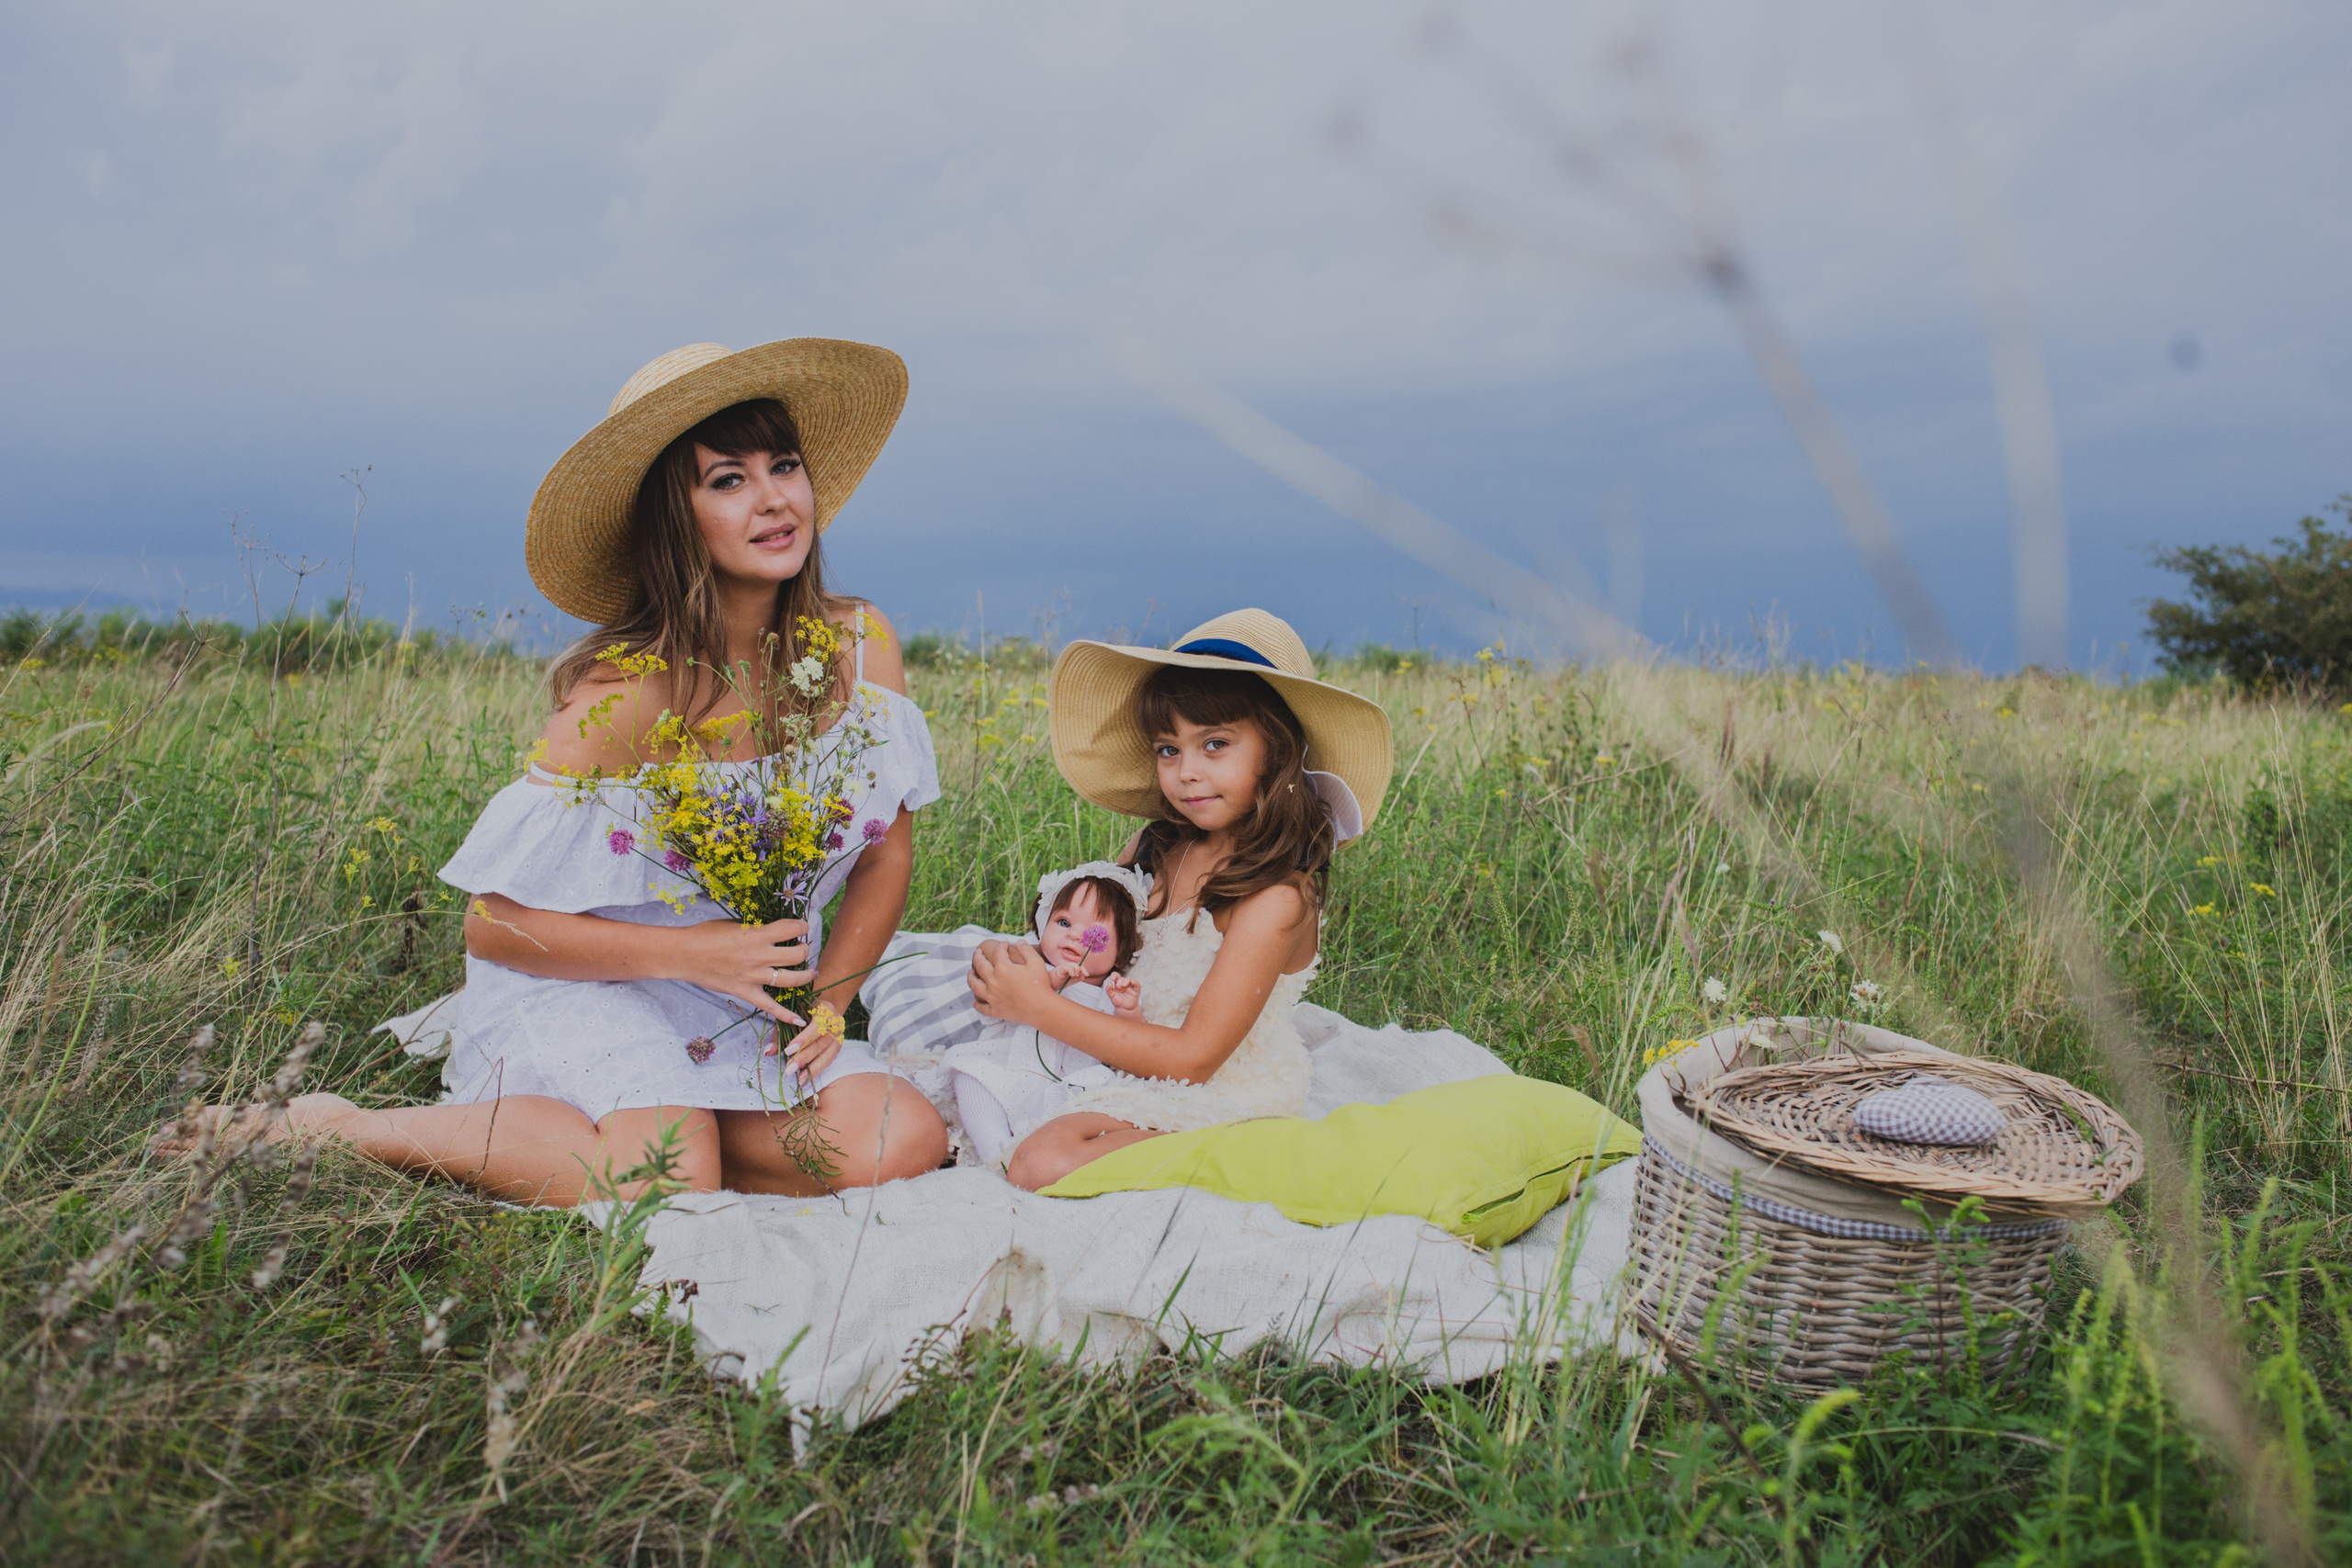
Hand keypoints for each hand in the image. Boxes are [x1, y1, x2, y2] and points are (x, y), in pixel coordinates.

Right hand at [669, 917, 811, 1024]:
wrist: (684, 954)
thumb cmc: (705, 935)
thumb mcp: (734, 924)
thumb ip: (755, 928)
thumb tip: (772, 929)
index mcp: (757, 935)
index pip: (792, 929)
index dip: (802, 926)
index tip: (801, 927)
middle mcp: (759, 956)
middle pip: (797, 955)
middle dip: (805, 949)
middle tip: (802, 948)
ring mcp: (753, 977)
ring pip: (792, 980)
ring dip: (806, 976)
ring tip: (810, 972)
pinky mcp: (745, 992)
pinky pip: (770, 1007)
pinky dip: (785, 1015)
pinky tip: (799, 1020)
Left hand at [770, 1001, 846, 1081]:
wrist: (823, 1009)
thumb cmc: (803, 1011)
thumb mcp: (790, 1017)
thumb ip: (780, 1032)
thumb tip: (768, 1052)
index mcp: (825, 1009)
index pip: (815, 1026)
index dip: (803, 1039)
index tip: (788, 1051)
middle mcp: (836, 1022)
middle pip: (821, 1043)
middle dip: (804, 1057)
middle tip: (789, 1070)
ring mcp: (840, 1035)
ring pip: (827, 1054)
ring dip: (812, 1068)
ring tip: (798, 1079)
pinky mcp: (838, 1046)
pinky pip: (829, 1060)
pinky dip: (817, 1070)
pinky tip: (806, 1079)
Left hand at [968, 939, 1055, 1024]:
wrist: (1042, 1008)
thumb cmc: (1041, 984)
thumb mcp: (1036, 962)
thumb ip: (1026, 949)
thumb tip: (1019, 941)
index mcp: (1003, 968)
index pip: (998, 952)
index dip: (1001, 945)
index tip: (1004, 944)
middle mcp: (993, 981)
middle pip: (980, 965)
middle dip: (978, 956)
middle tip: (978, 953)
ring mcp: (992, 996)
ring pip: (974, 985)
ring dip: (970, 977)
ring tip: (970, 973)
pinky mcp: (994, 1010)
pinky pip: (981, 1007)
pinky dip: (977, 1004)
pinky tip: (974, 1002)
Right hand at [1050, 960, 1086, 989]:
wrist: (1049, 985)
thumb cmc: (1058, 983)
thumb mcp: (1069, 981)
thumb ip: (1076, 979)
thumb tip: (1084, 977)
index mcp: (1070, 970)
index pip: (1078, 967)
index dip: (1083, 970)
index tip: (1086, 975)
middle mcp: (1066, 967)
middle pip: (1076, 965)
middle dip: (1081, 969)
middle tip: (1083, 975)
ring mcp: (1062, 968)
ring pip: (1072, 964)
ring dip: (1076, 970)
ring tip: (1075, 976)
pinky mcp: (1059, 970)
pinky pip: (1066, 967)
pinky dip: (1071, 970)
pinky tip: (1072, 975)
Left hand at [1103, 972, 1142, 1018]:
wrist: (1124, 1008)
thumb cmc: (1118, 1001)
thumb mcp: (1111, 996)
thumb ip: (1108, 990)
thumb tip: (1109, 983)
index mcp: (1117, 983)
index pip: (1116, 975)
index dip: (1114, 975)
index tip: (1112, 979)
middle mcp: (1124, 983)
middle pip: (1122, 978)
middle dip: (1119, 982)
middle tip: (1118, 988)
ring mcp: (1130, 986)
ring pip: (1129, 979)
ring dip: (1126, 981)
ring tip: (1123, 986)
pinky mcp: (1136, 990)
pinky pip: (1137, 984)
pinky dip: (1135, 982)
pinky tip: (1132, 982)